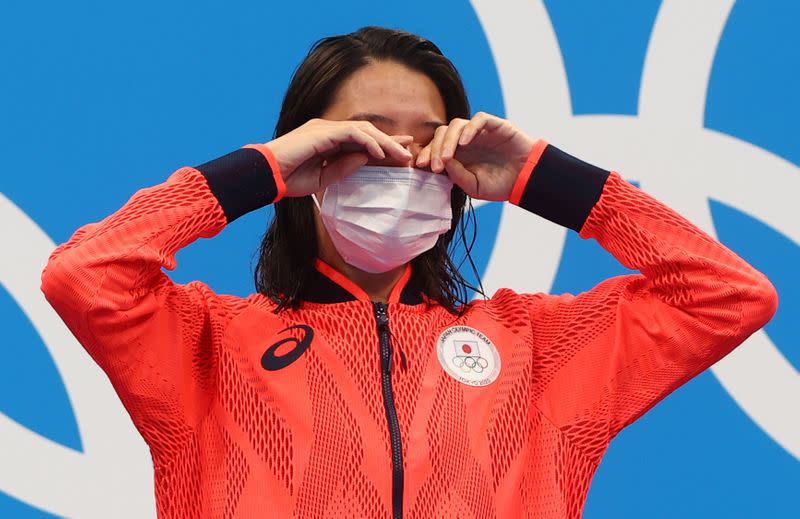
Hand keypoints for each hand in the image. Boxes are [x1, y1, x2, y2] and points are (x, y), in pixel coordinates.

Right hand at [264, 119, 413, 196]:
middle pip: (367, 132)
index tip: (401, 155)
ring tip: (400, 155)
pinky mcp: (322, 132)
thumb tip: (366, 159)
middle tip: (409, 154)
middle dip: (390, 142)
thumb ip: (343, 168)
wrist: (265, 175)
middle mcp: (328, 130)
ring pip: (363, 130)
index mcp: (328, 141)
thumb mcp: (321, 179)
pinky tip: (381, 152)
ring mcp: (325, 129)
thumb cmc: (288, 179)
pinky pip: (352, 133)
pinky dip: (368, 141)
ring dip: (384, 142)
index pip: (361, 141)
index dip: (382, 147)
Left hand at [416, 112, 535, 200]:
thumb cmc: (500, 185)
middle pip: (442, 133)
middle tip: (435, 166)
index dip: (427, 154)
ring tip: (449, 157)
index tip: (421, 166)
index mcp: (458, 154)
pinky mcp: (495, 125)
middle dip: (435, 149)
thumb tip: (443, 162)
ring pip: (456, 124)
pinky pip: (479, 119)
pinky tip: (465, 143)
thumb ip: (457, 176)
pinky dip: (470, 129)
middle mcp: (466, 140)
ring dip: (449, 141)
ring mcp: (479, 131)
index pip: (436, 147)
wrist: (526, 180)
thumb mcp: (474, 186)